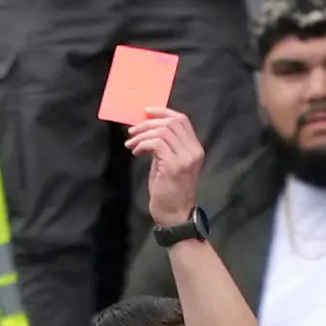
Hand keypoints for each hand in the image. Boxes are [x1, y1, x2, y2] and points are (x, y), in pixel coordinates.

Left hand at [126, 106, 205, 226]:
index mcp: (195, 148)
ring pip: (162, 131)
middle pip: (171, 122)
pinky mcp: (174, 165)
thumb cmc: (169, 191)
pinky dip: (142, 144)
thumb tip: (148, 129)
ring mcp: (185, 158)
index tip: (146, 111)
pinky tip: (136, 152)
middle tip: (132, 131)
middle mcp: (193, 150)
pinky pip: (156, 143)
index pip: (181, 120)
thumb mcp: (168, 163)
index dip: (163, 111)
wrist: (174, 215)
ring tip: (131, 144)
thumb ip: (164, 146)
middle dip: (148, 123)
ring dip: (142, 135)